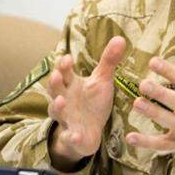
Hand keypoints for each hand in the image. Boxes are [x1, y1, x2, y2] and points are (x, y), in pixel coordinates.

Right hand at [47, 36, 125, 169]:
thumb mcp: (102, 80)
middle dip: (54, 83)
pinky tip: (75, 135)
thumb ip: (109, 60)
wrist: (90, 130)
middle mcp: (64, 99)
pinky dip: (71, 136)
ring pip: (56, 112)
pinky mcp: (72, 135)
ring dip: (57, 107)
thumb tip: (120, 38)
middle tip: (57, 75)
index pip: (63, 72)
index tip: (67, 58)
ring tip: (61, 101)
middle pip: (54, 89)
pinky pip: (69, 136)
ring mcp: (66, 117)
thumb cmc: (93, 101)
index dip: (63, 66)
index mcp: (70, 84)